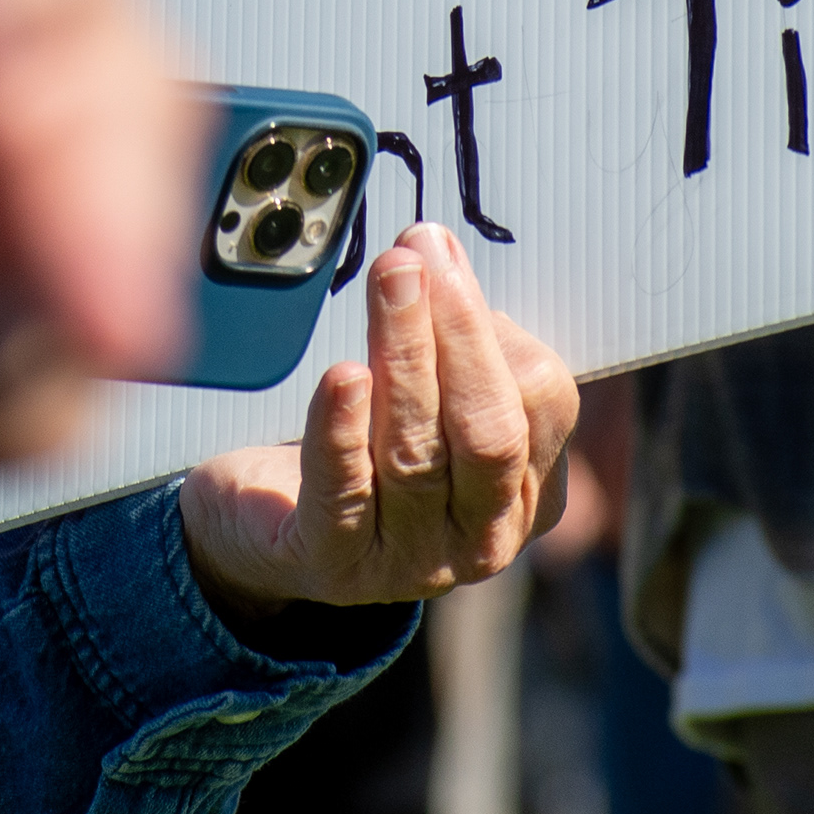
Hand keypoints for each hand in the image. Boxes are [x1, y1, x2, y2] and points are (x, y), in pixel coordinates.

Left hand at [176, 224, 579, 619]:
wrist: (269, 529)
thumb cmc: (364, 448)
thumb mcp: (425, 396)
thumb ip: (445, 337)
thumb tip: (435, 249)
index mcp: (528, 490)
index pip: (544, 403)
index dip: (493, 328)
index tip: (442, 256)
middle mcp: (484, 536)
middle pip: (489, 432)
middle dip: (458, 334)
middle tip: (416, 258)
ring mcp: (413, 559)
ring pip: (418, 455)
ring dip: (402, 356)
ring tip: (385, 282)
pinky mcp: (336, 564)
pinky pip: (344, 494)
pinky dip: (343, 430)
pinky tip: (342, 378)